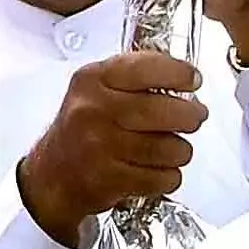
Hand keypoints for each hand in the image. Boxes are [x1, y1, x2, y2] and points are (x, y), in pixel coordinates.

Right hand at [14, 50, 211, 248]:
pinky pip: (161, 177)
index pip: (145, 68)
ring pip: (168, 148)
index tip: (193, 79)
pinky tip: (160, 169)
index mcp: (92, 80)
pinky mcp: (109, 180)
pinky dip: (170, 175)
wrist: (52, 174)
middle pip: (162, 109)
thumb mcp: (96, 87)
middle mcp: (93, 110)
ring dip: (181, 150)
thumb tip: (185, 78)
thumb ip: (135, 76)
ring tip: (175, 147)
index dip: (178, 73)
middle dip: (190, 115)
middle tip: (196, 116)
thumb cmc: (82, 127)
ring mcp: (100, 147)